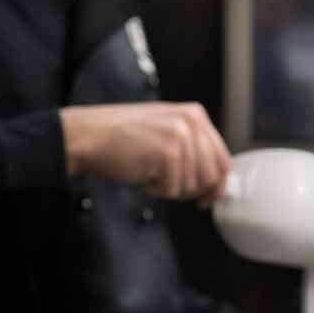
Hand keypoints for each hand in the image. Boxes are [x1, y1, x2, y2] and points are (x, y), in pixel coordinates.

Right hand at [59, 102, 230, 204]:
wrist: (90, 136)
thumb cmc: (122, 138)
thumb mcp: (166, 132)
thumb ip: (193, 148)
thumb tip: (216, 180)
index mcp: (195, 115)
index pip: (223, 159)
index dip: (218, 185)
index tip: (209, 198)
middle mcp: (192, 122)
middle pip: (212, 176)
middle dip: (194, 191)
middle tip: (173, 189)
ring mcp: (181, 136)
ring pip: (194, 185)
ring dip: (173, 189)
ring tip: (153, 175)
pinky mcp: (168, 153)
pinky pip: (175, 190)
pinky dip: (158, 190)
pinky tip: (145, 176)